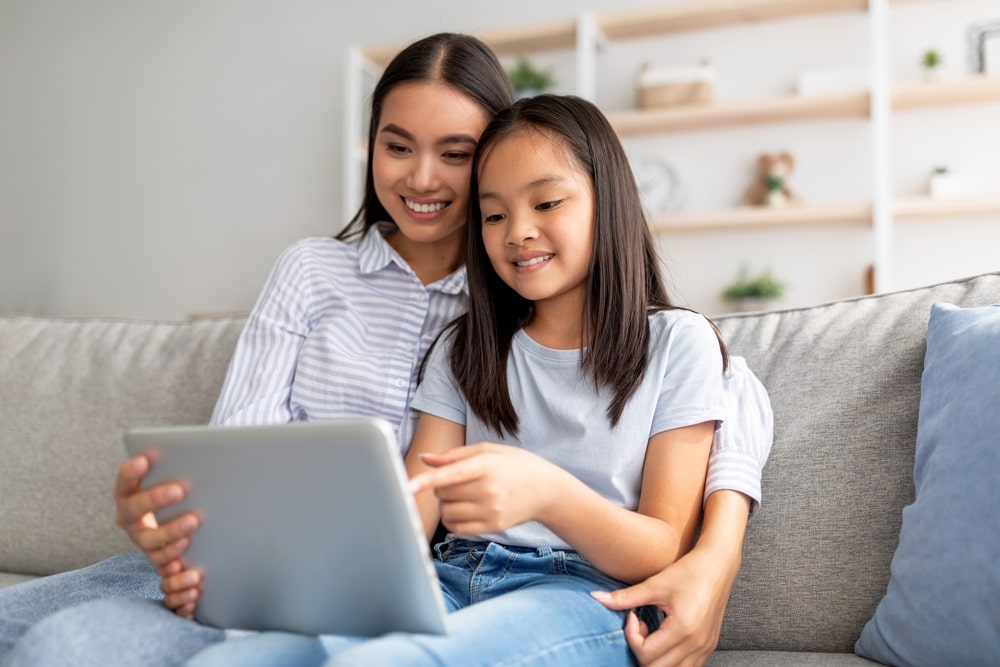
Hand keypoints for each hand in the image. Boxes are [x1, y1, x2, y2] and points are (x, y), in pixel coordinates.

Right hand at [113, 453, 202, 615]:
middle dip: (155, 499)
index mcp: (127, 494)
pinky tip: (184, 560)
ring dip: (170, 531)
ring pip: (149, 539)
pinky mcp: (155, 556)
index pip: (124, 481)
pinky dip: (172, 560)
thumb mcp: (168, 479)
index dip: (130, 472)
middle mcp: (129, 518)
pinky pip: (160, 562)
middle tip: (179, 490)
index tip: (143, 459)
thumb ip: (173, 469)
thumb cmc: (173, 491)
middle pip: (135, 509)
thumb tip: (200, 451)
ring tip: (192, 522)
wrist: (173, 517)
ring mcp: (141, 538)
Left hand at [410, 444, 561, 535]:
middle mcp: (489, 489)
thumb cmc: (515, 465)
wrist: (546, 490)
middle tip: (458, 481)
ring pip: (447, 511)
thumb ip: (455, 456)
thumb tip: (426, 459)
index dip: (427, 481)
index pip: (450, 474)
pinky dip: (452, 519)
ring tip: (462, 495)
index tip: (408, 486)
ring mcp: (491, 511)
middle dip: (441, 487)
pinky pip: (457, 527)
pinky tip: (463, 509)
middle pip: (443, 492)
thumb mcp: (488, 451)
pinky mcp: (493, 527)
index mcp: (486, 465)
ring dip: (446, 503)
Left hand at [592, 544, 738, 666]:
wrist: (718, 565)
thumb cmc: (689, 571)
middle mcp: (697, 644)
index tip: (631, 616)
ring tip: (651, 632)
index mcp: (683, 628)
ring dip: (654, 658)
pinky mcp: (708, 647)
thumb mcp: (655, 584)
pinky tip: (663, 637)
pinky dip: (669, 660)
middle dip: (640, 650)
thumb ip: (625, 597)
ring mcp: (705, 648)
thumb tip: (595, 598)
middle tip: (639, 625)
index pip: (646, 654)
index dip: (631, 636)